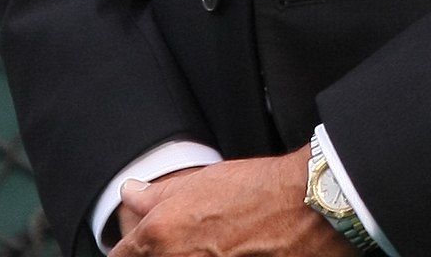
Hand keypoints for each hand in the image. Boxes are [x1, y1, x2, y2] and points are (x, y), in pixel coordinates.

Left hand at [112, 147, 351, 255]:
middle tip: (186, 240)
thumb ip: (157, 194)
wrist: (307, 208)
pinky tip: (227, 252)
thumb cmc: (259, 189)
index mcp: (161, 235)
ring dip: (185, 256)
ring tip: (213, 244)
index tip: (137, 247)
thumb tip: (131, 193)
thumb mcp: (202, 181)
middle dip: (159, 253)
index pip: (123, 255)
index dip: (131, 249)